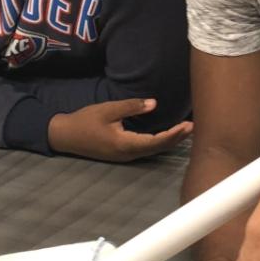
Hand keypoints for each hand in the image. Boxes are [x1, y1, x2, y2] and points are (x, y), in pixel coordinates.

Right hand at [48, 98, 193, 162]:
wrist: (65, 136)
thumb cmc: (85, 121)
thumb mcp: (108, 110)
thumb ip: (131, 107)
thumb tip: (154, 104)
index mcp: (125, 144)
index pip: (156, 141)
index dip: (173, 135)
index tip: (187, 125)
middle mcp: (128, 154)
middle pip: (158, 148)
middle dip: (176, 138)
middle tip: (193, 126)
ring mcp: (125, 156)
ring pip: (153, 150)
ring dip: (170, 141)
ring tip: (185, 130)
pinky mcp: (123, 154)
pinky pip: (147, 149)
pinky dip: (160, 142)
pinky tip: (168, 135)